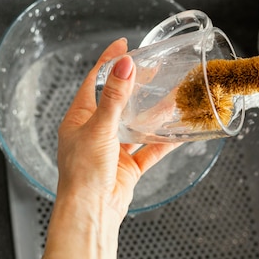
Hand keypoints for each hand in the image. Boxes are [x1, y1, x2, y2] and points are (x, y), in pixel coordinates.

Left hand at [56, 38, 176, 222]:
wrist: (91, 213)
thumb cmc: (84, 173)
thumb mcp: (99, 129)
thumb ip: (115, 98)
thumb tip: (124, 65)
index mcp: (79, 118)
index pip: (95, 81)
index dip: (109, 62)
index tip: (123, 45)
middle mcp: (95, 132)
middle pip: (118, 101)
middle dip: (135, 85)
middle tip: (153, 67)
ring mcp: (112, 149)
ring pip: (136, 125)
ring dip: (153, 113)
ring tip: (171, 95)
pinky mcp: (127, 166)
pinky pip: (149, 150)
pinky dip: (164, 142)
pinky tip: (179, 133)